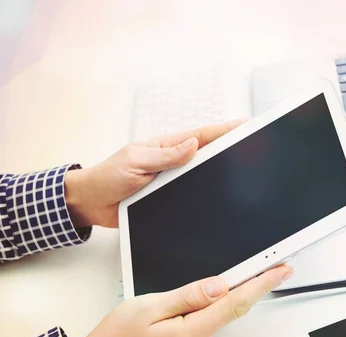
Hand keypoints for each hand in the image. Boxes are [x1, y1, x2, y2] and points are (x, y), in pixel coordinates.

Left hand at [65, 119, 243, 227]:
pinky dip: (205, 195)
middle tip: (253, 144)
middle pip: (207, 154)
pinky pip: (192, 196)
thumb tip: (193, 144)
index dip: (223, 130)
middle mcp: (173, 163)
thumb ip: (165, 156)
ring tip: (244, 168)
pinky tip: (220, 196)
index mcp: (166, 147)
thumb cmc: (108, 176)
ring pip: (202, 176)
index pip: (200, 136)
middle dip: (230, 147)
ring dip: (220, 172)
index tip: (244, 124)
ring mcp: (172, 181)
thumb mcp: (136, 162)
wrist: (92, 203)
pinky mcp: (169, 199)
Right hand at [69, 265, 292, 336]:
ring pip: (214, 315)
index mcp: (190, 334)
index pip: (235, 304)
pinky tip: (181, 306)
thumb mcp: (149, 306)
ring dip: (213, 298)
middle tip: (259, 262)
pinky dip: (203, 309)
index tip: (280, 270)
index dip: (261, 284)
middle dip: (242, 284)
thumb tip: (219, 286)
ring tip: (186, 290)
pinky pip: (205, 323)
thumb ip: (189, 296)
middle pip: (228, 308)